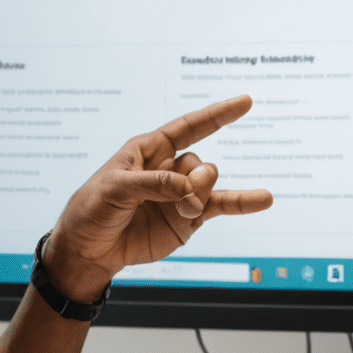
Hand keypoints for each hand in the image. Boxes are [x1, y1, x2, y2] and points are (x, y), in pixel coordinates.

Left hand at [41, 97, 270, 300]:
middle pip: (200, 162)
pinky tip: (263, 199)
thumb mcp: (114, 188)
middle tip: (183, 195)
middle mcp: (169, 169)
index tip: (245, 102)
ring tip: (187, 210)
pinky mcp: (188, 219)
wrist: (89, 249)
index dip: (217, 114)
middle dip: (195, 177)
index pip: (188, 126)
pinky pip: (220, 207)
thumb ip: (154, 183)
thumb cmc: (93, 209)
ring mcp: (181, 195)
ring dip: (201, 194)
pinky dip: (243, 203)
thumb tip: (188, 188)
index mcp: (149, 150)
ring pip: (209, 183)